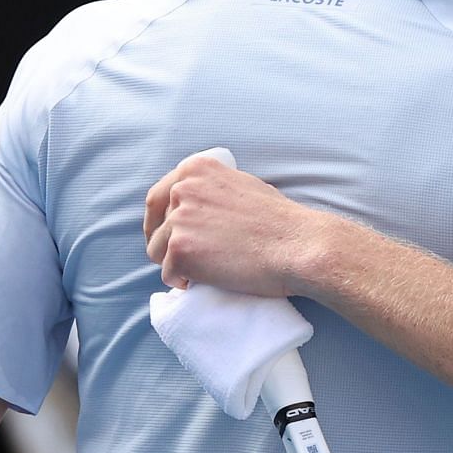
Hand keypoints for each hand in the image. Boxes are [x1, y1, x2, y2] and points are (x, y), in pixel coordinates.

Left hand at [143, 148, 318, 295]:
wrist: (297, 245)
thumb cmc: (279, 221)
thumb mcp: (241, 185)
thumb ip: (211, 190)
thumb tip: (195, 206)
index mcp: (195, 170)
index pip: (158, 197)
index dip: (158, 221)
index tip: (164, 236)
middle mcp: (182, 190)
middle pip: (155, 225)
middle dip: (163, 243)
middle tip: (182, 259)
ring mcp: (179, 220)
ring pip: (157, 251)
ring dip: (173, 264)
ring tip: (199, 273)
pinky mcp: (180, 250)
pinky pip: (168, 274)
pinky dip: (182, 282)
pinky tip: (203, 283)